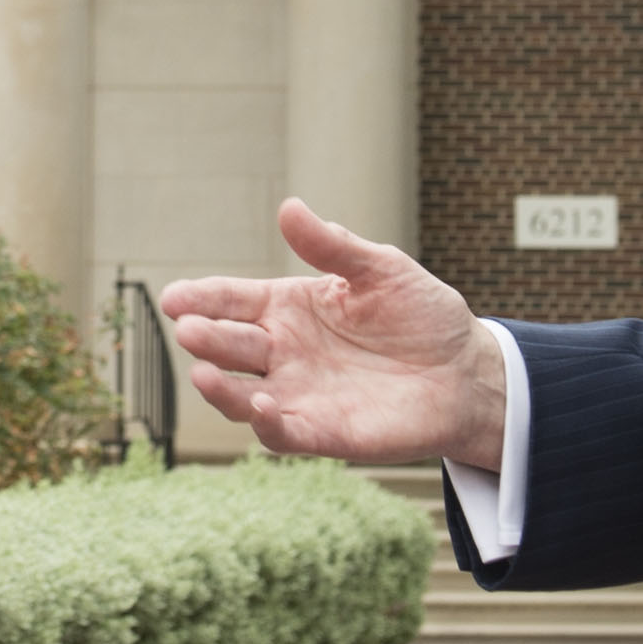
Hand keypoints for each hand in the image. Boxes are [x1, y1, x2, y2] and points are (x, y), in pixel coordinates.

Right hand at [160, 199, 510, 471]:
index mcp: (288, 307)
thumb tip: (289, 208)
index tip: (174, 298)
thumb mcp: (381, 268)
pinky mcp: (325, 433)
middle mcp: (284, 353)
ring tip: (204, 376)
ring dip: (222, 389)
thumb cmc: (422, 316)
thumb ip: (333, 246)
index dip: (201, 298)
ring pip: (244, 396)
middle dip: (206, 339)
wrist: (468, 371)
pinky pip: (285, 435)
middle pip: (230, 346)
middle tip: (189, 330)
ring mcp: (300, 394)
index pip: (232, 301)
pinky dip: (268, 426)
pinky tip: (262, 409)